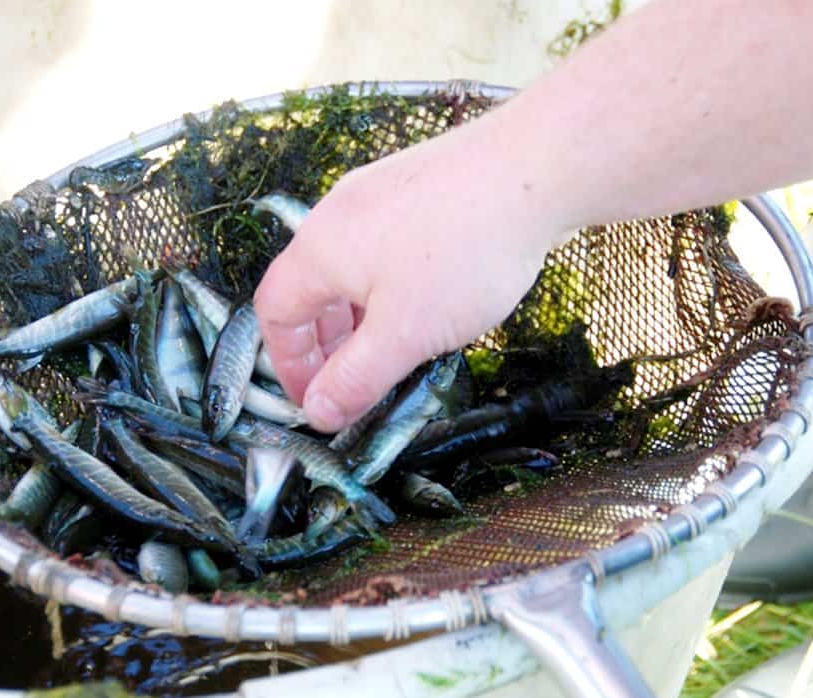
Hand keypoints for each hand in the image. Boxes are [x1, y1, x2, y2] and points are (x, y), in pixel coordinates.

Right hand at [254, 119, 568, 431]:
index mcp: (320, 249)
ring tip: (394, 347)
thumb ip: (356, 379)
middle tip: (355, 382)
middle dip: (326, 344)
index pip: (275, 312)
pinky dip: (389, 285)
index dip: (288, 365)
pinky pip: (384, 245)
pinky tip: (430, 301)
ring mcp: (378, 191)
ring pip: (350, 267)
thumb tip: (319, 414)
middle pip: (309, 288)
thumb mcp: (404, 335)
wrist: (537, 168)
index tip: (319, 401)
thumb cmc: (465, 253)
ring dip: (359, 316)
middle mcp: (338, 212)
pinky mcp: (417, 184)